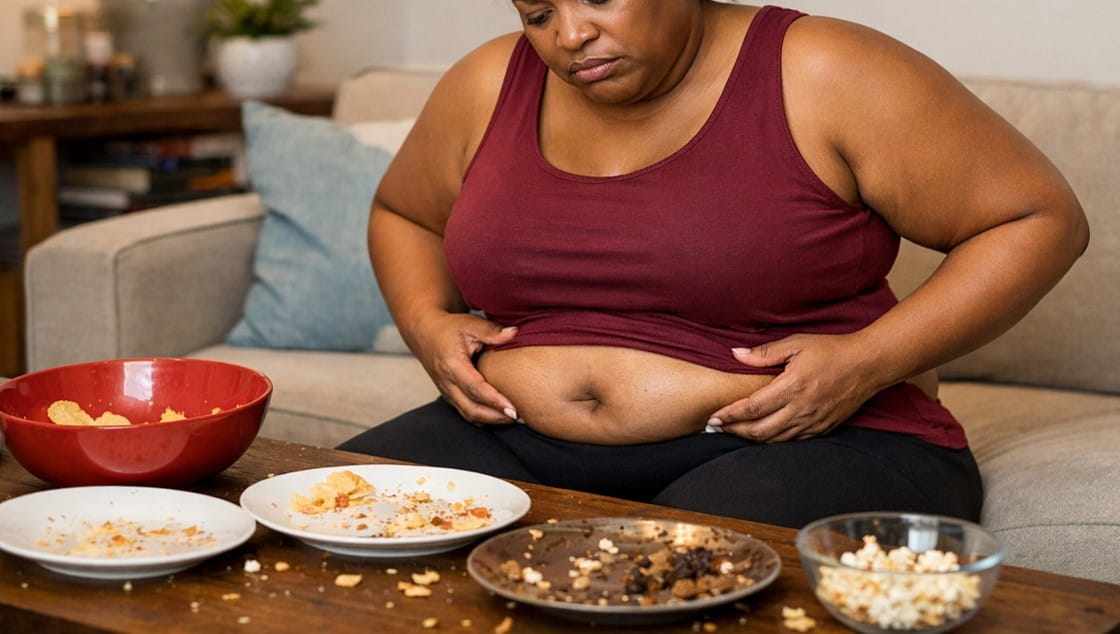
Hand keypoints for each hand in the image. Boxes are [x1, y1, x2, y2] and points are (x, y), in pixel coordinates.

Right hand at [410, 312, 518, 424]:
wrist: (424, 333)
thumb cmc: (447, 328)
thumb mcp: (469, 324)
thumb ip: (492, 331)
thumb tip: (515, 332)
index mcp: (452, 365)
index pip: (475, 389)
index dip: (495, 401)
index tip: (514, 409)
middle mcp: (447, 383)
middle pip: (471, 409)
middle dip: (496, 417)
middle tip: (520, 416)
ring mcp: (446, 392)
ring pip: (468, 415)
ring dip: (491, 420)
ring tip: (513, 418)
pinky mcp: (449, 395)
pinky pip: (466, 411)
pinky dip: (483, 417)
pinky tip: (499, 414)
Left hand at [707, 333, 878, 442]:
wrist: (868, 365)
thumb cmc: (831, 350)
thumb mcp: (796, 343)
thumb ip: (765, 352)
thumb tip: (735, 354)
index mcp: (792, 387)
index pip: (752, 408)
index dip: (729, 415)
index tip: (713, 418)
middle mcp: (801, 409)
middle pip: (760, 430)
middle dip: (735, 431)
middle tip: (717, 428)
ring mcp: (813, 421)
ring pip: (775, 440)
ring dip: (751, 438)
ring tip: (734, 431)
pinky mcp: (823, 428)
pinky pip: (792, 441)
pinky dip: (773, 441)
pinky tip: (761, 434)